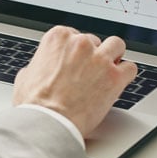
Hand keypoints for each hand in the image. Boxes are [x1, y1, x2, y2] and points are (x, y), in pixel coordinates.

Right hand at [12, 26, 135, 137]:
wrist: (48, 122)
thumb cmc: (35, 104)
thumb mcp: (26, 76)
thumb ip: (38, 66)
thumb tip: (39, 70)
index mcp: (58, 38)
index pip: (74, 34)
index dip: (75, 51)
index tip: (76, 60)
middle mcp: (80, 43)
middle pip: (95, 40)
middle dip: (93, 55)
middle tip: (89, 71)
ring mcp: (99, 58)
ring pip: (117, 45)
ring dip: (114, 56)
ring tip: (109, 70)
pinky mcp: (115, 77)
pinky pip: (130, 68)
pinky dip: (126, 75)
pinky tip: (119, 83)